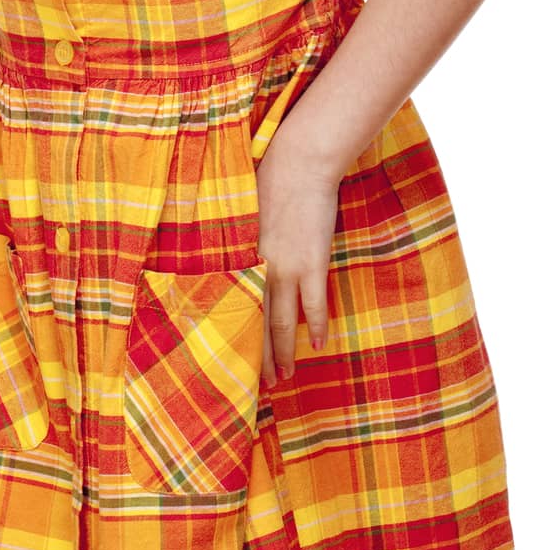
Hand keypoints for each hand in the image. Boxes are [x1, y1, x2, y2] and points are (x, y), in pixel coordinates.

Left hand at [255, 130, 341, 386]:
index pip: (233, 307)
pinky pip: (315, 305)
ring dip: (284, 353)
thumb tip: (236, 264)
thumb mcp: (244, 215)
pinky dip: (318, 325)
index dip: (234, 337)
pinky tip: (319, 344)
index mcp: (240, 256)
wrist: (299, 163)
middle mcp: (259, 267)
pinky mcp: (313, 262)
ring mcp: (287, 267)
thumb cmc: (269, 182)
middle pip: (257, 323)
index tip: (231, 362)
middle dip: (259, 357)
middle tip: (261, 386)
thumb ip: (241, 244)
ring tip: (285, 377)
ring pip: (284, 322)